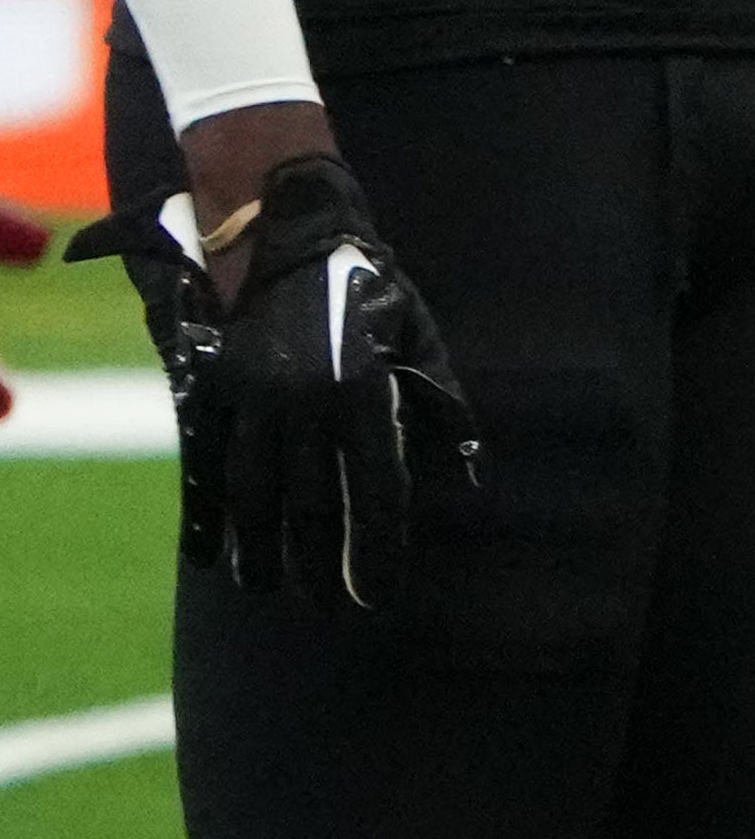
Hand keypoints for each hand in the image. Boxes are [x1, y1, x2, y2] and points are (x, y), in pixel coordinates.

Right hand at [141, 145, 480, 604]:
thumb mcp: (418, 340)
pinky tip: (204, 553)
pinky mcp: (208, 390)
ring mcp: (249, 396)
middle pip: (311, 503)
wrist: (283, 233)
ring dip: (258, 548)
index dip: (378, 550)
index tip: (377, 595)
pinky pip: (203, 464)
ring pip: (251, 492)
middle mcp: (303, 401)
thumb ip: (440, 408)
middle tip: (326, 605)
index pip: (377, 489)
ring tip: (267, 588)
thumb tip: (467, 477)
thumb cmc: (368, 293)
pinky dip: (202, 512)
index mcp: (362, 390)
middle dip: (319, 563)